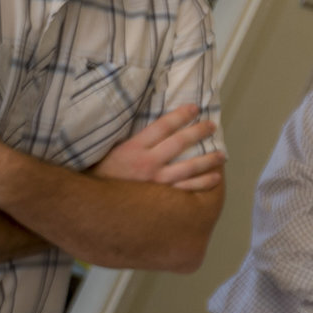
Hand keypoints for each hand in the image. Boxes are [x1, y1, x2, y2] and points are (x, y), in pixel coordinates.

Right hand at [88, 105, 224, 190]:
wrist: (90, 204)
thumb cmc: (101, 175)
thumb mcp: (112, 151)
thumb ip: (133, 141)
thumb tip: (155, 127)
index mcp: (133, 148)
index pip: (162, 126)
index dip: (180, 115)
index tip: (194, 108)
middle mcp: (147, 163)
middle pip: (179, 143)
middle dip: (198, 132)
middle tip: (211, 126)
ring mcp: (156, 182)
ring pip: (189, 168)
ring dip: (208, 159)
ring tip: (222, 154)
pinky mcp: (160, 199)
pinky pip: (187, 190)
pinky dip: (203, 183)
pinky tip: (215, 178)